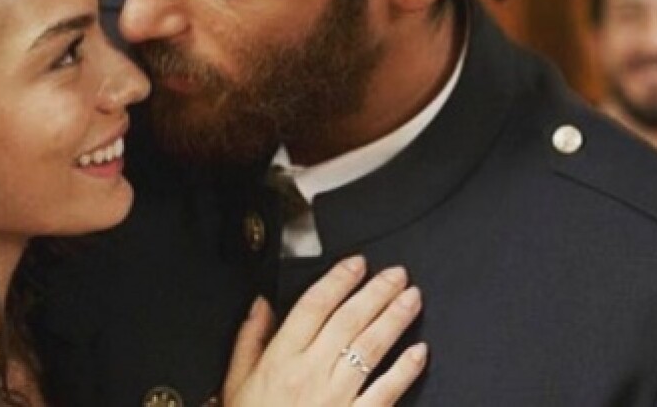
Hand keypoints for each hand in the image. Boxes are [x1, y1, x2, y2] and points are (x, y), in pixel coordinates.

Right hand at [223, 256, 426, 406]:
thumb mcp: (236, 379)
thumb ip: (250, 338)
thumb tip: (261, 303)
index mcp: (281, 357)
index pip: (314, 305)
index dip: (339, 279)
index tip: (357, 263)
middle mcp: (311, 372)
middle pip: (349, 320)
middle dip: (376, 292)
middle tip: (397, 274)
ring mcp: (336, 397)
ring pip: (370, 348)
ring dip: (394, 319)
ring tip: (412, 298)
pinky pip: (385, 392)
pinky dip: (405, 370)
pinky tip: (419, 351)